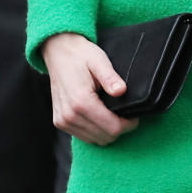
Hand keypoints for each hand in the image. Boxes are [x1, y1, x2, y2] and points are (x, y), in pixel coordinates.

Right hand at [42, 32, 138, 146]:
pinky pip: (84, 137)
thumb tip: (121, 91)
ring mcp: (63, 121)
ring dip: (107, 131)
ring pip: (95, 140)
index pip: (112, 128)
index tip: (134, 116)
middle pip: (105, 137)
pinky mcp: (60, 122)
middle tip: (124, 114)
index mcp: (80, 101)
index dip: (128, 125)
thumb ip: (110, 77)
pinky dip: (95, 131)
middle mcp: (69, 115)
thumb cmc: (80, 55)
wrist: (57, 52)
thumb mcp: (99, 61)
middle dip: (119, 128)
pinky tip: (99, 117)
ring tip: (112, 114)